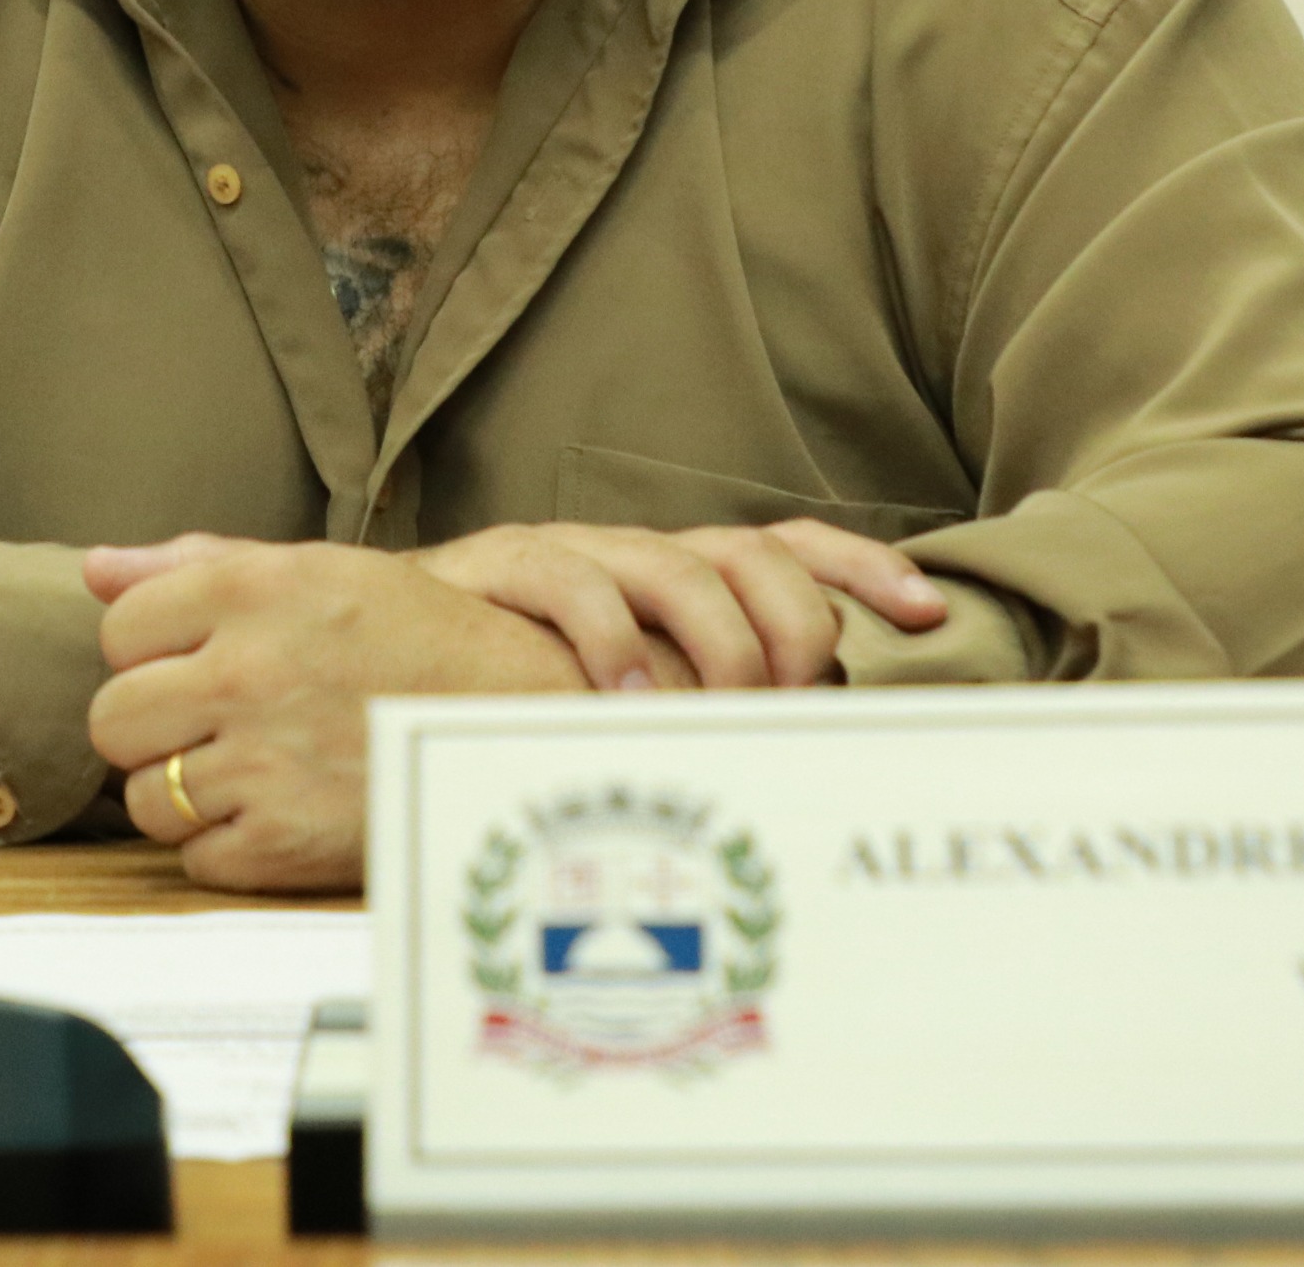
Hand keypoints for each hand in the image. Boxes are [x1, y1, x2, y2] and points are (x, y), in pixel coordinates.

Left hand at [83, 537, 589, 891]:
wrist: (520, 725)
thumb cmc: (420, 639)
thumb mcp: (319, 572)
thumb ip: (199, 567)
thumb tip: (94, 567)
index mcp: (251, 591)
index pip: (119, 628)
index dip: (149, 652)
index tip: (194, 663)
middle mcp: (246, 671)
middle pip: (112, 718)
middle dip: (151, 729)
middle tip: (210, 727)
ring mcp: (262, 760)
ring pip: (146, 798)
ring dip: (184, 795)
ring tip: (247, 773)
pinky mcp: (284, 841)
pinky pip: (195, 859)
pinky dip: (227, 848)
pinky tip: (278, 813)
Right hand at [410, 519, 946, 692]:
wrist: (373, 656)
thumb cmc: (520, 694)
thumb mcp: (635, 698)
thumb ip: (703, 709)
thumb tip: (816, 758)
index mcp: (680, 575)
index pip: (789, 546)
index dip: (863, 571)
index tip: (930, 615)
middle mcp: (636, 552)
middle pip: (745, 550)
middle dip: (792, 617)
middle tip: (800, 688)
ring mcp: (571, 552)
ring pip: (670, 563)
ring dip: (716, 635)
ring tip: (734, 697)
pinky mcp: (500, 567)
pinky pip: (566, 580)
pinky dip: (607, 634)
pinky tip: (624, 690)